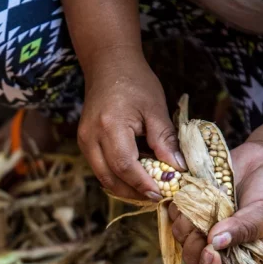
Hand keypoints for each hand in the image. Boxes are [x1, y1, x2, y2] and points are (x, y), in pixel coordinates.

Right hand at [77, 48, 185, 199]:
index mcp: (110, 126)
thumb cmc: (135, 82)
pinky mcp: (84, 142)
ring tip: (147, 190)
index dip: (143, 184)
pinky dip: (117, 177)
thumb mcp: (155, 108)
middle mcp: (91, 137)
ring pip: (103, 177)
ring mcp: (84, 141)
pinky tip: (135, 177)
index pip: (125, 166)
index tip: (161, 194)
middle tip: (156, 198)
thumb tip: (178, 168)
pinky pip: (100, 167)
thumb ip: (165, 140)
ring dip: (124, 188)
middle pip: (109, 178)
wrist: (108, 65)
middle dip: (133, 192)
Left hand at [169, 140, 262, 263]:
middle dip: (194, 243)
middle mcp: (217, 244)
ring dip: (187, 222)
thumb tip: (215, 243)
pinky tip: (197, 193)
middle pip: (192, 257)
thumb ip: (243, 230)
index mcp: (240, 256)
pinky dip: (181, 204)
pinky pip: (175, 212)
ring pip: (180, 234)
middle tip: (207, 223)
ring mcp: (202, 225)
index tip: (210, 252)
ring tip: (206, 203)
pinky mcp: (192, 206)